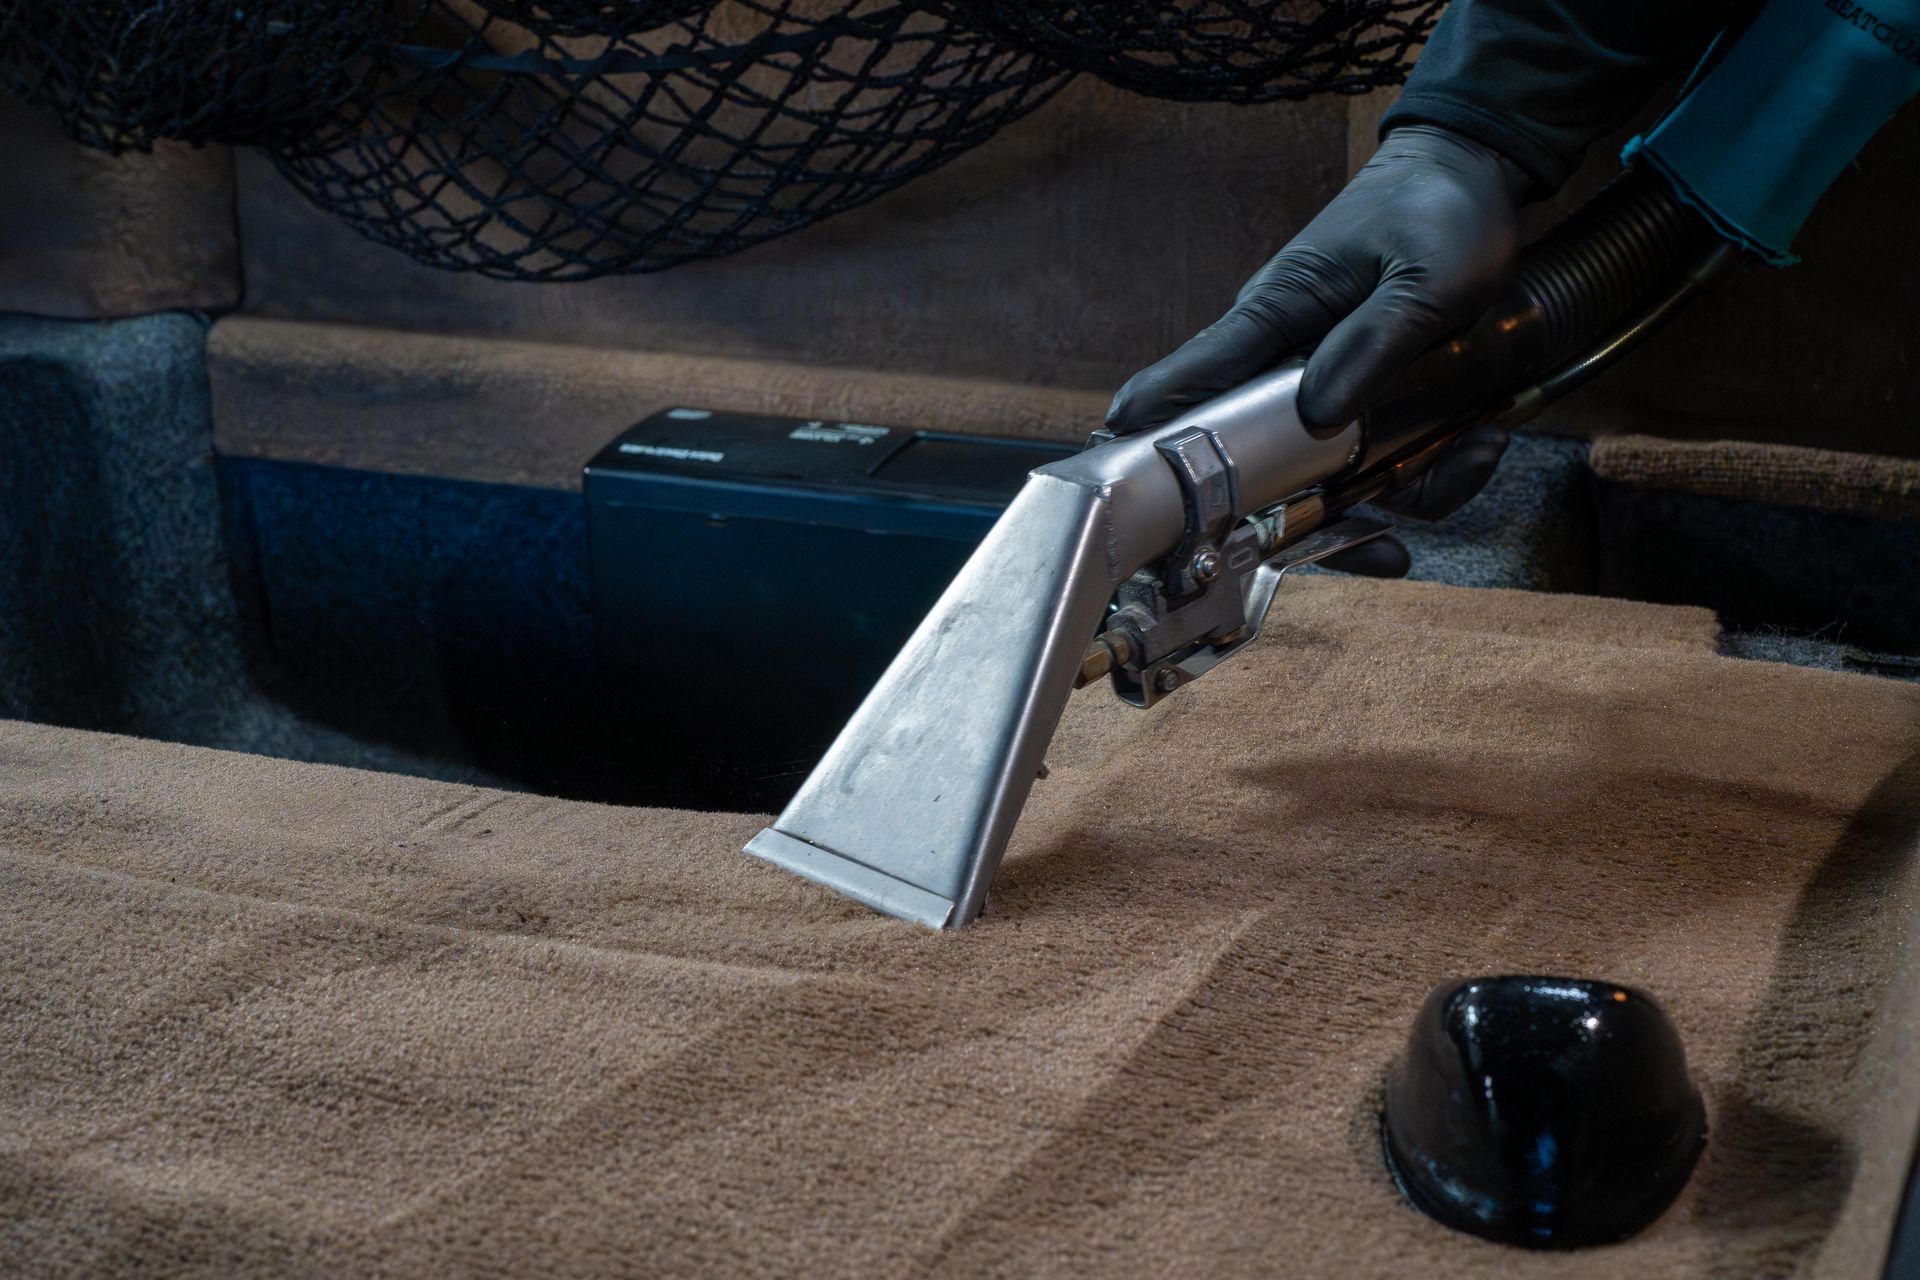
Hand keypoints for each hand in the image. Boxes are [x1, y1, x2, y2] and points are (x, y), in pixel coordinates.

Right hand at [1105, 125, 1529, 569]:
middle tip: (1381, 549)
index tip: (1124, 479)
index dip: (1156, 430)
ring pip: (1331, 474)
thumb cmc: (1440, 208)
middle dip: (1319, 518)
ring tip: (1473, 455)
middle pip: (1261, 458)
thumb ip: (1373, 342)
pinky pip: (1382, 460)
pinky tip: (1483, 440)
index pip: (1197, 375)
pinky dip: (1433, 468)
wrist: (1478, 171)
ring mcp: (1327, 384)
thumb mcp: (1423, 277)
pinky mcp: (1368, 397)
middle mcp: (1287, 360)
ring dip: (1401, 492)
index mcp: (1275, 314)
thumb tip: (1318, 413)